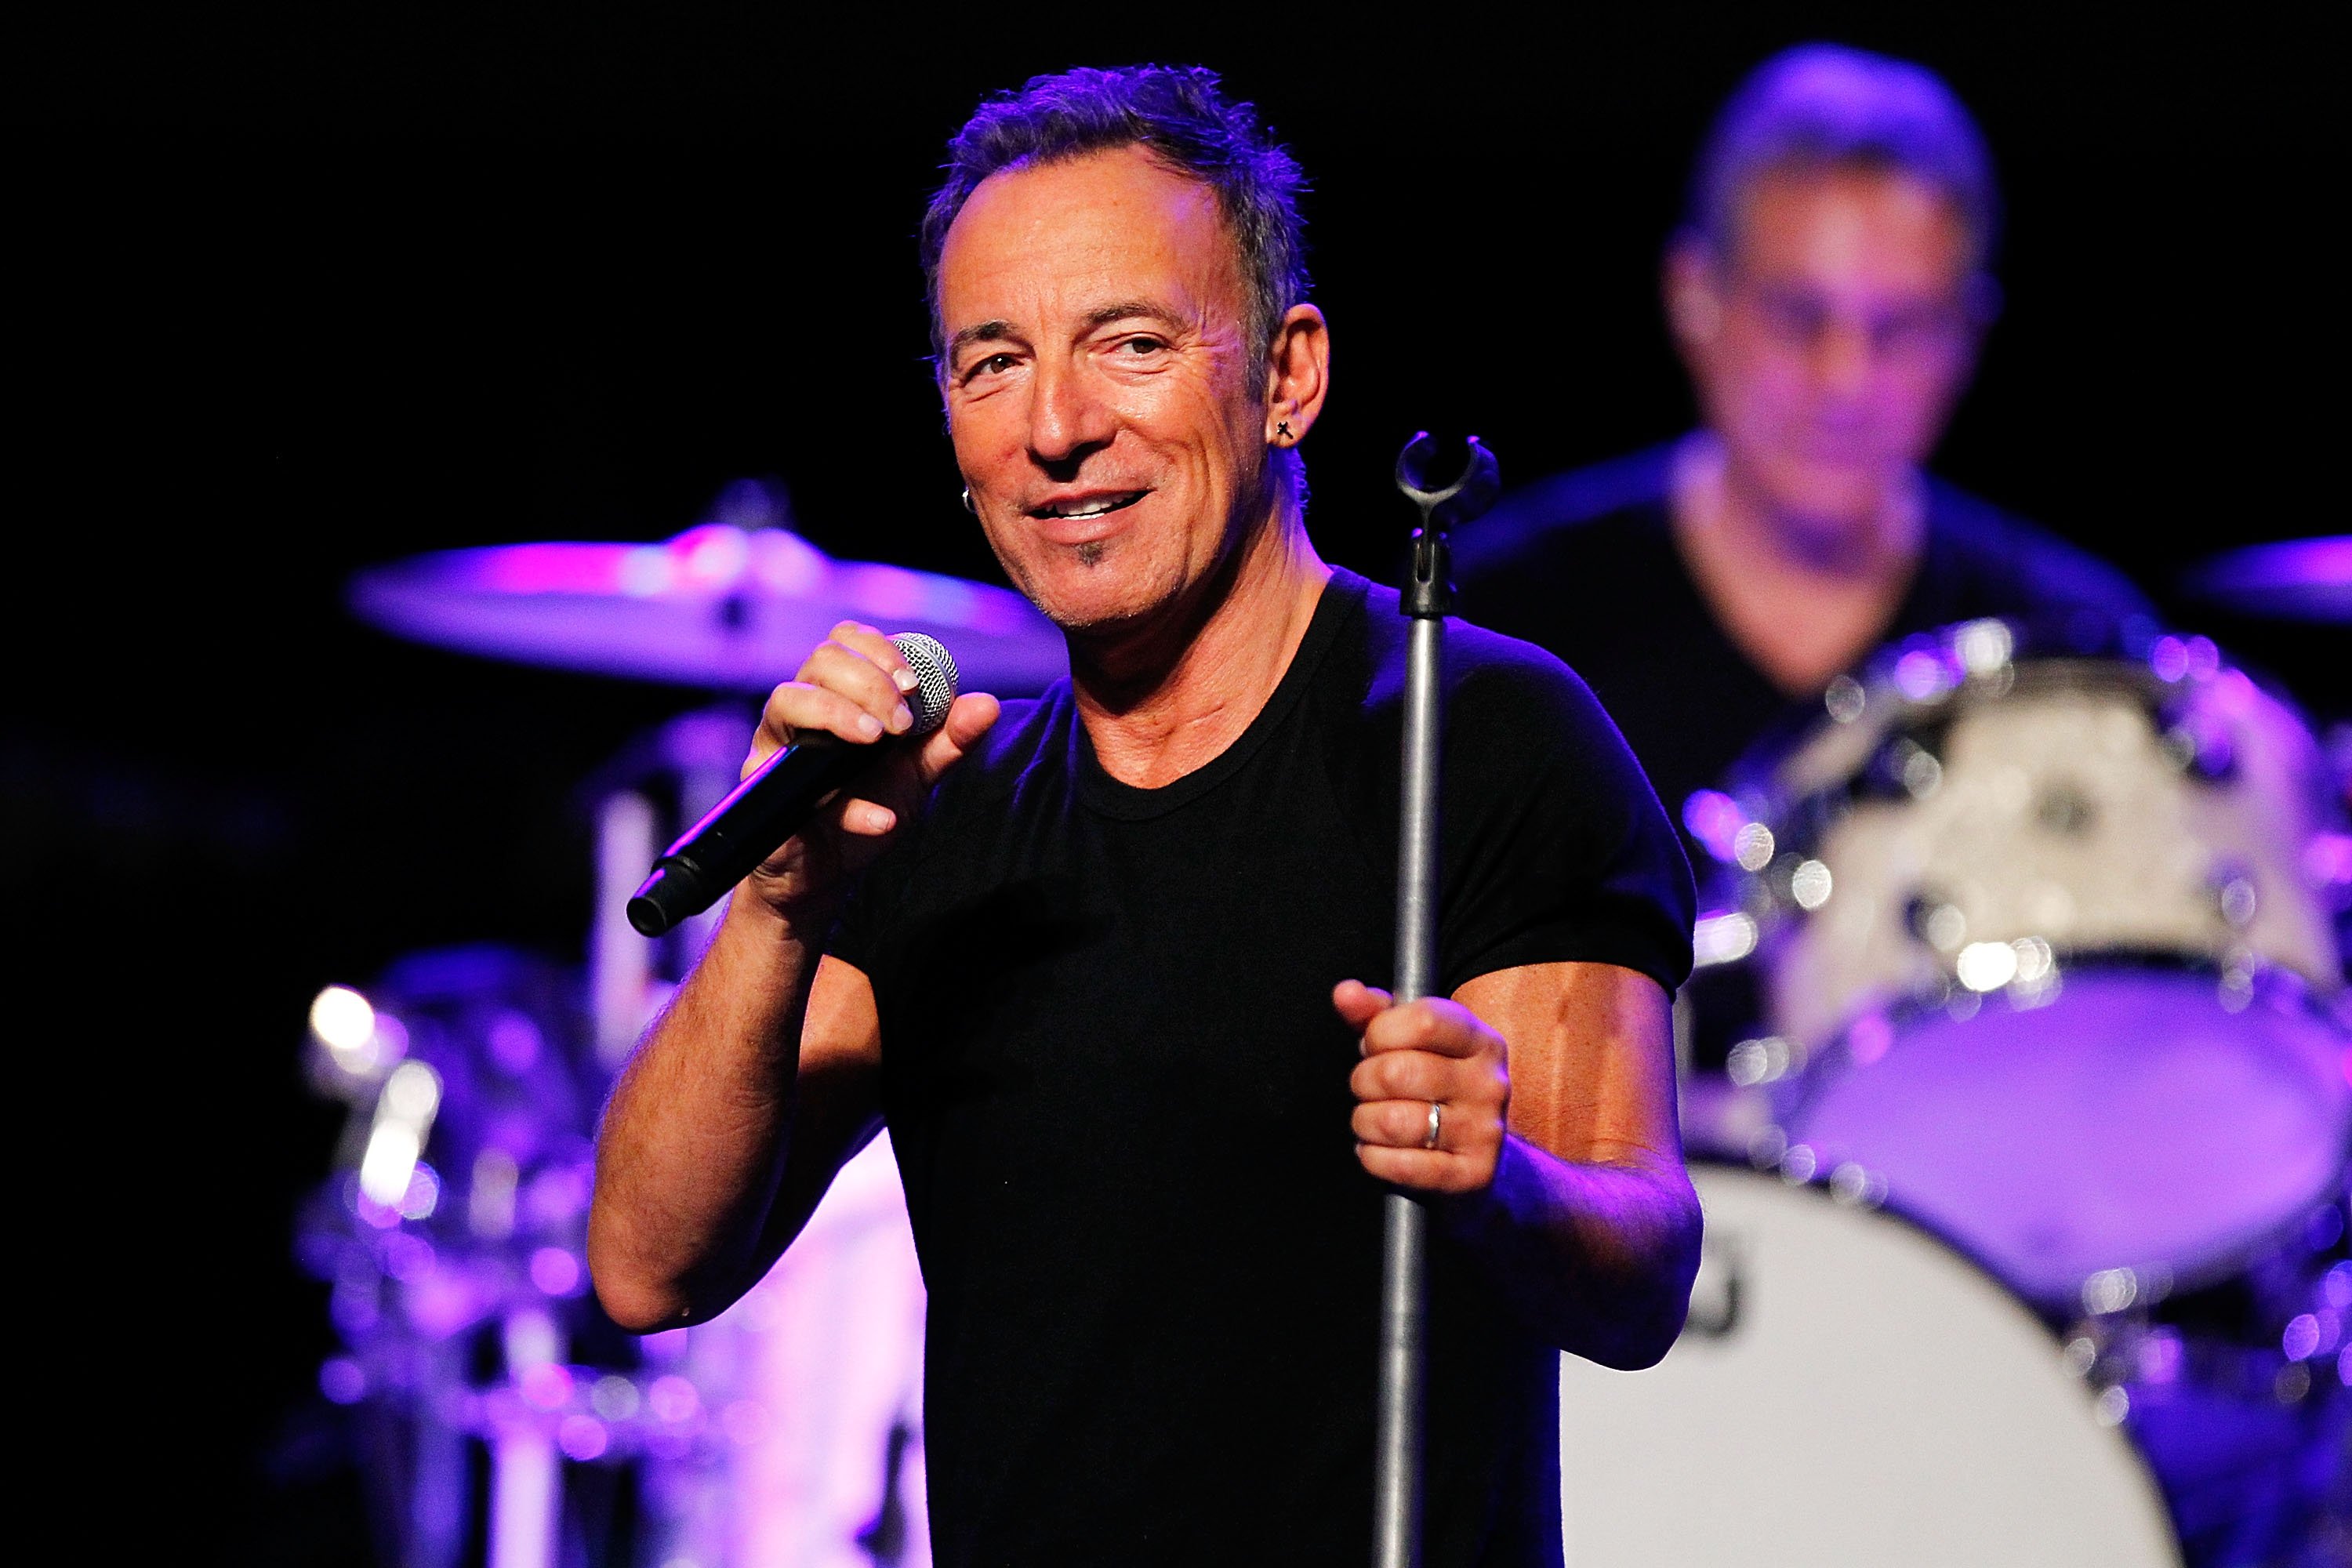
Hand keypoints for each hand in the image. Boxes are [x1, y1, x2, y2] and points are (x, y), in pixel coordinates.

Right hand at [740, 620, 998, 918]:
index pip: (848, 641)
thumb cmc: (869, 805)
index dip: (880, 651)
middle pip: (820, 661)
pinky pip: (792, 785)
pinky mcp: (763, 793)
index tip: (914, 685)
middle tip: (902, 723)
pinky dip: (844, 805)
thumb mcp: (918, 774)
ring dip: (838, 715)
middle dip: (868, 682)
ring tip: (876, 739)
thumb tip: (988, 704)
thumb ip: (949, 740)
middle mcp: (802, 709)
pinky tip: (879, 819)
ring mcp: (775, 746)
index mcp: (839, 692)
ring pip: (788, 701)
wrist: (831, 870)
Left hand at [1336, 979, 1510, 1193]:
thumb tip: (1345, 992)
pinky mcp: (1472, 1175)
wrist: (1478, 1160)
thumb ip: (1375, 1014)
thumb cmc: (1433, 1088)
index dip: (1380, 1033)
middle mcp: (1489, 1083)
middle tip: (1369, 1089)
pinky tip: (1379, 1151)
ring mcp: (1484, 1131)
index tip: (1374, 1046)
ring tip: (1371, 1121)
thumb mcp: (1411, 1043)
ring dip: (1365, 1123)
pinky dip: (1374, 1158)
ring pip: (1393, 1121)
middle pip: (1397, 1072)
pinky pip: (1400, 1165)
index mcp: (1479, 1041)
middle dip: (1363, 1081)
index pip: (1423, 1021)